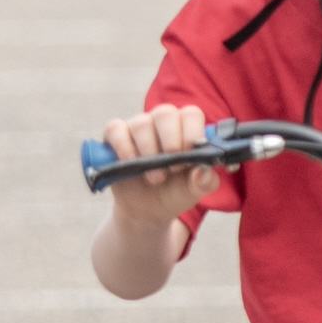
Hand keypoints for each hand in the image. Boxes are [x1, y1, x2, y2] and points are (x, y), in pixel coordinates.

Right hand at [99, 102, 220, 232]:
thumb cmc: (175, 191)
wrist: (148, 209)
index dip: (191, 133)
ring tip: (155, 177)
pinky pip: (116, 129)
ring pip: (142, 123)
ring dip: (149, 151)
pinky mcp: (115, 135)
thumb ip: (205, 181)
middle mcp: (162, 122)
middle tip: (172, 168)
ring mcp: (138, 126)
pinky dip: (124, 147)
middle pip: (165, 113)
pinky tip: (131, 164)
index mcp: (186, 128)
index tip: (189, 156)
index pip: (191, 114)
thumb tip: (205, 170)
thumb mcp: (194, 190)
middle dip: (170, 141)